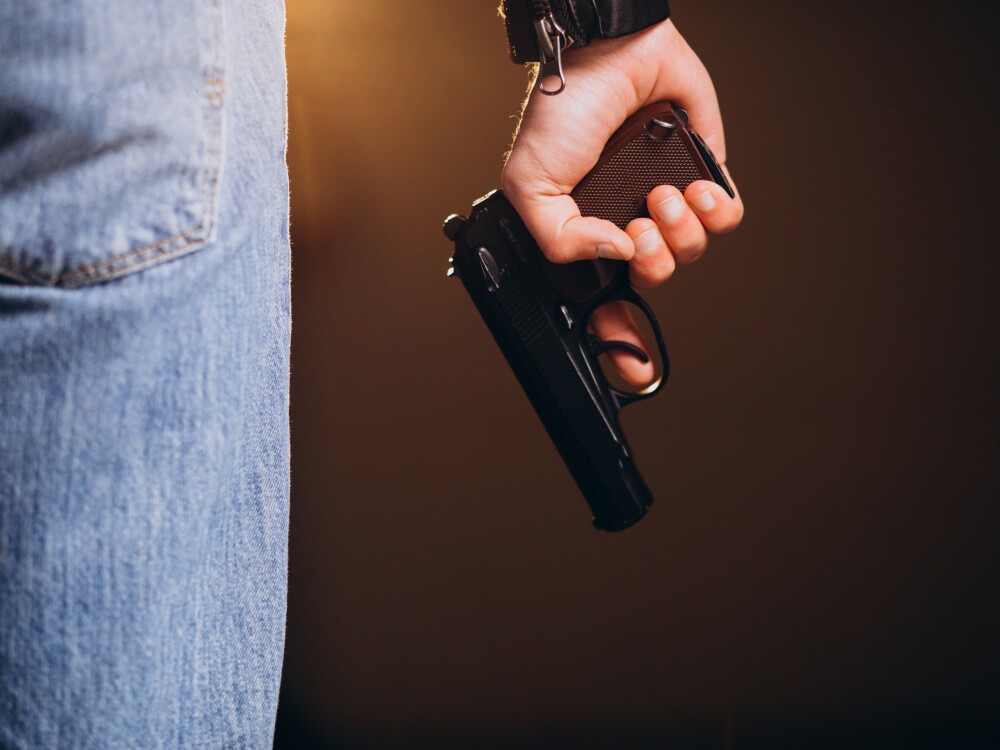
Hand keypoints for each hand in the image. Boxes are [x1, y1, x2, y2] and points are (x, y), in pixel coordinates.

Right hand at [501, 19, 743, 385]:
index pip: (603, 304)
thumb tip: (617, 257)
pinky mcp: (702, 175)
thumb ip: (559, 240)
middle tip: (639, 230)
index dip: (618, 342)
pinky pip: (725, 220)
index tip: (632, 370)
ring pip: (692, 253)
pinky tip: (693, 188)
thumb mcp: (529, 184)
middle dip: (654, 264)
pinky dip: (715, 211)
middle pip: (655, 282)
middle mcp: (625, 225)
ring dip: (681, 230)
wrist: (610, 53)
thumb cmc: (563, 111)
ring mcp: (665, 202)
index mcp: (585, 237)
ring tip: (661, 195)